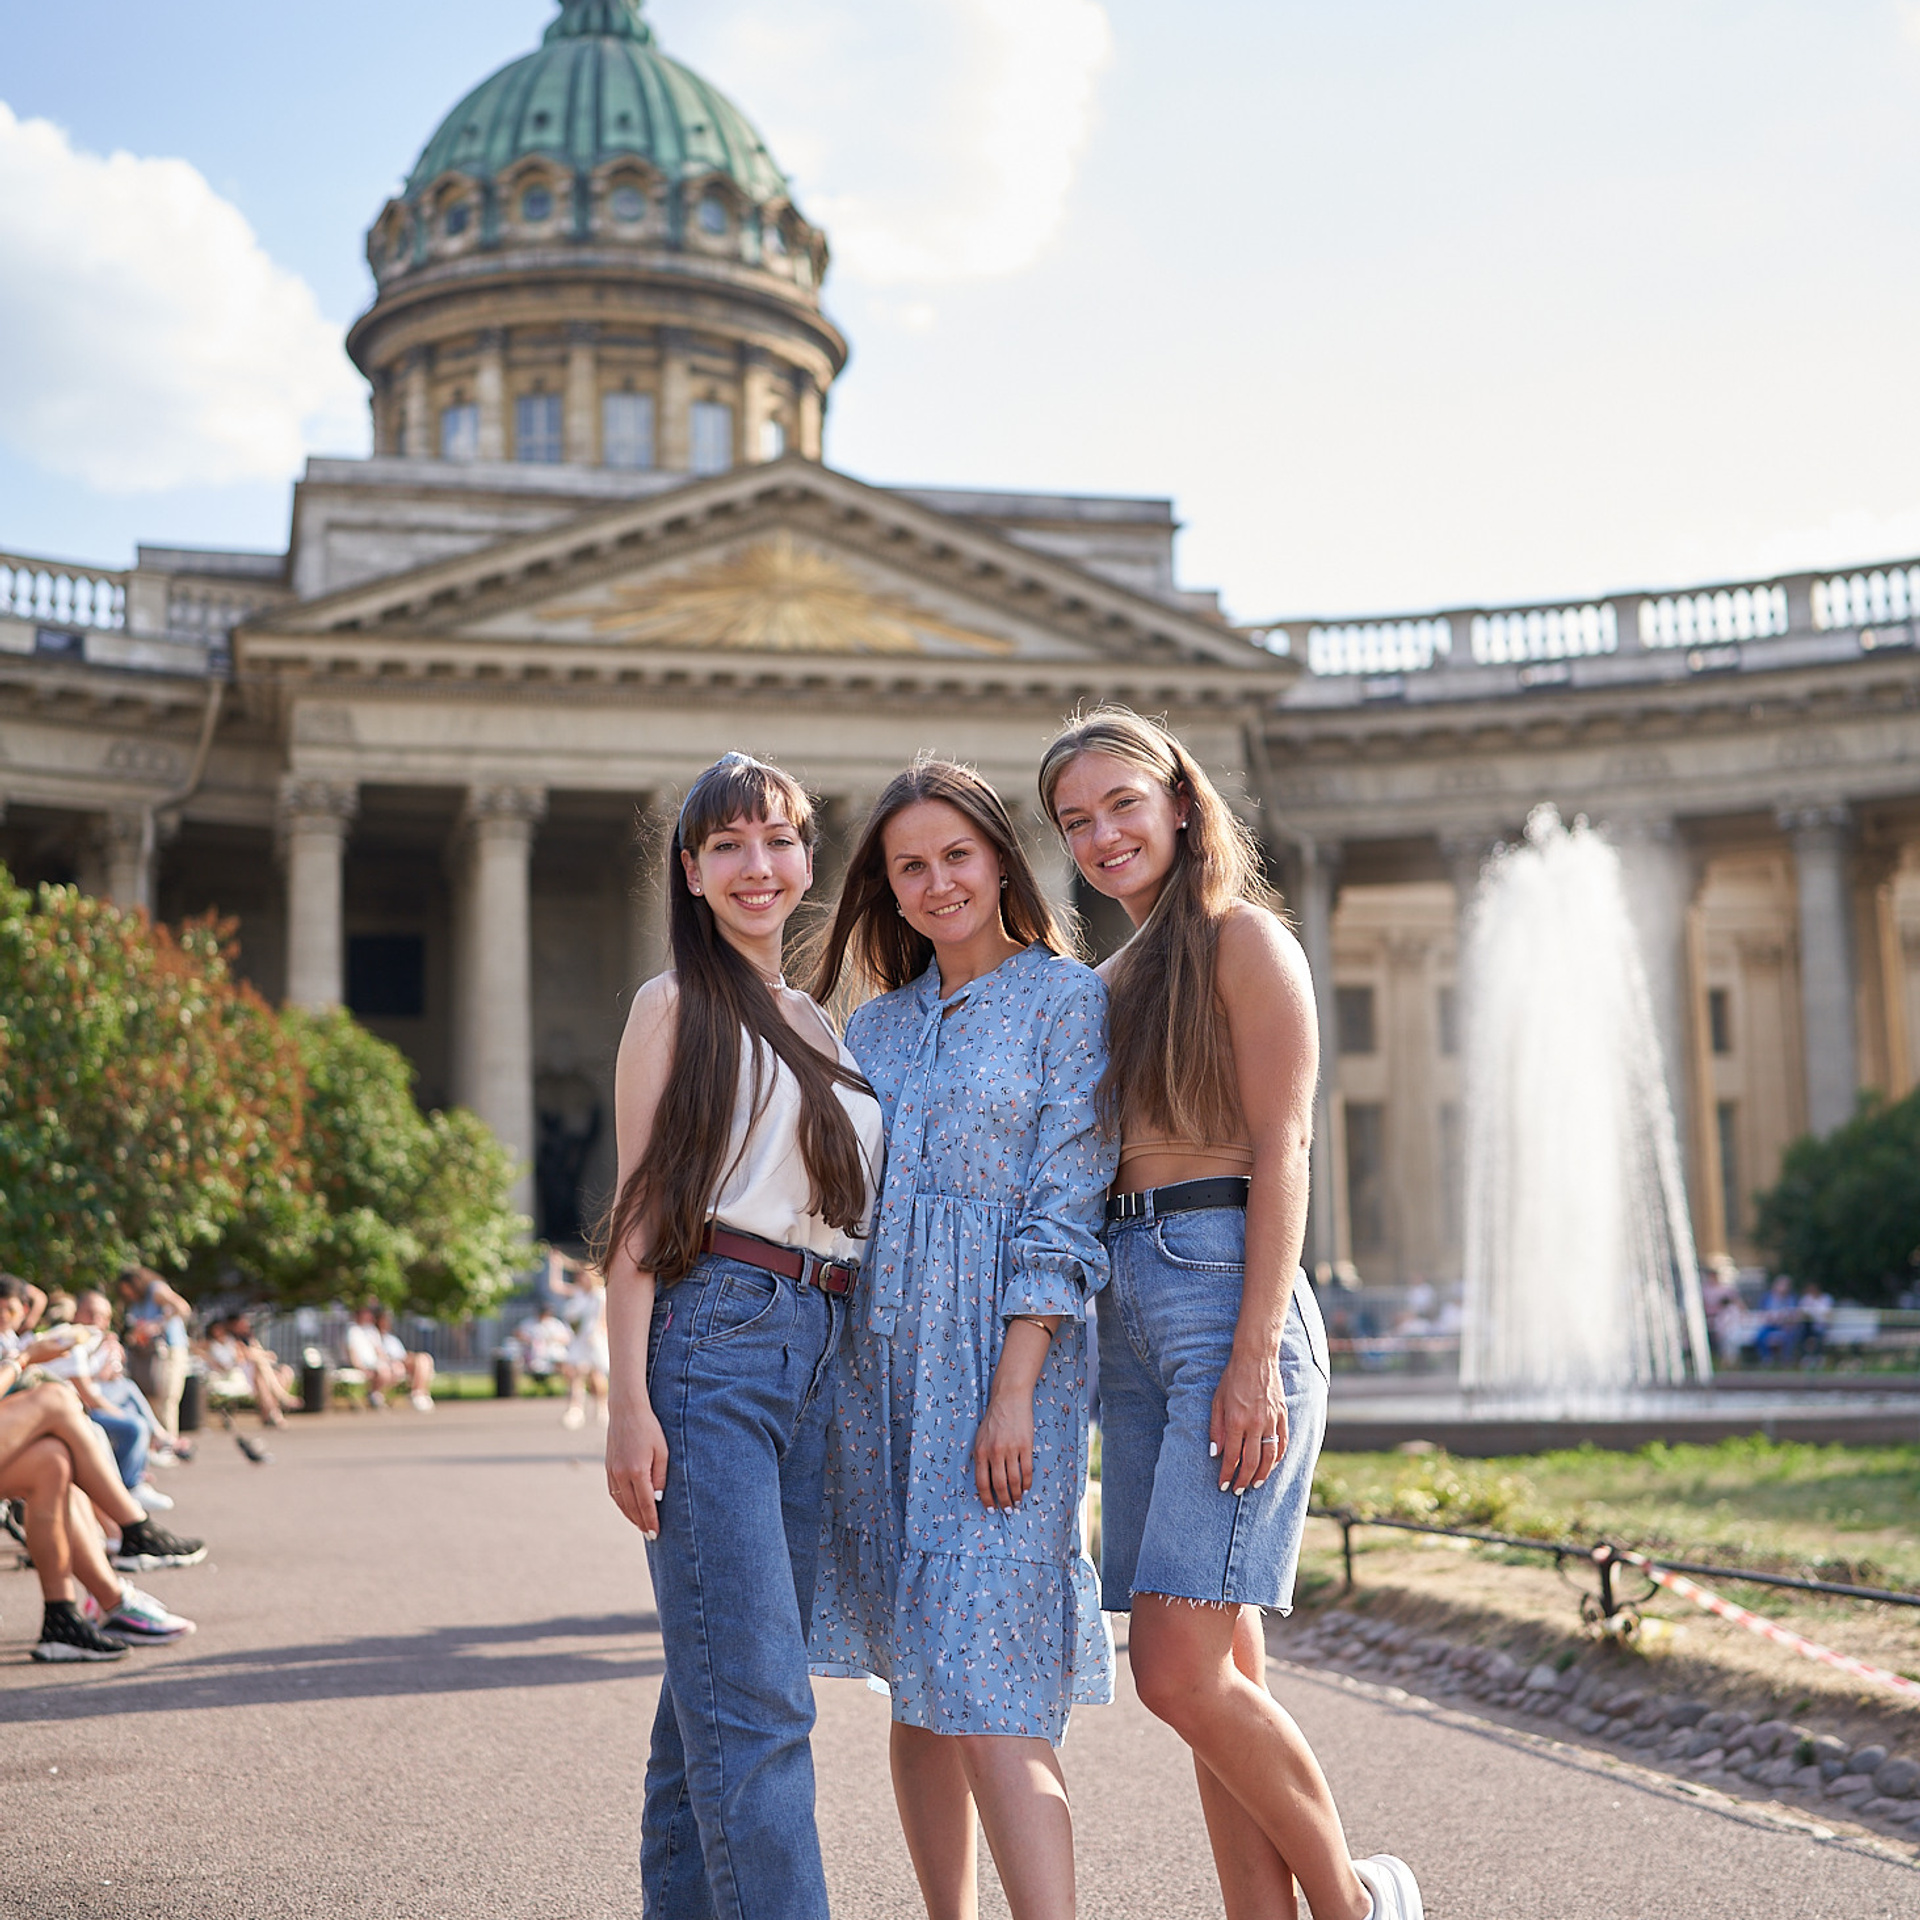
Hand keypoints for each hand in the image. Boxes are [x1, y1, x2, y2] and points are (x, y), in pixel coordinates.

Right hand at [605, 1401, 669, 1539]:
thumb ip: (661, 1476)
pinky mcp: (608, 1468)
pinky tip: (629, 1509)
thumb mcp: (663, 1451)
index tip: (656, 1533)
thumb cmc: (650, 1429)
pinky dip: (622, 1504)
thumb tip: (658, 1498)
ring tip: (641, 1525)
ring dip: (630, 1516)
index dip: (651, 1520)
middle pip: (632, 1507)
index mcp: (637, 1471)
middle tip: (650, 1535)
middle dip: (641, 1522)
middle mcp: (622, 1474)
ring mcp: (612, 1472)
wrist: (626, 1411)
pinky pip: (613, 1493)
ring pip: (620, 1502)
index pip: (645, 1504)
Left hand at [973, 1388, 1034, 1509]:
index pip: (982, 1482)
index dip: (987, 1498)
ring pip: (1013, 1480)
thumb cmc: (994, 1419)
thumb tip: (985, 1480)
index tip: (991, 1508)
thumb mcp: (980, 1437)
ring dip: (1016, 1495)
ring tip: (1017, 1502)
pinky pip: (1026, 1470)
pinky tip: (1026, 1488)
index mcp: (980, 1451)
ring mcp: (1010, 1449)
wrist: (1009, 1398)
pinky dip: (1027, 1483)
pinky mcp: (1025, 1446)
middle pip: (998, 1485)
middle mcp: (994, 1452)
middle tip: (1007, 1510)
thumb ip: (981, 1457)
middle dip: (1003, 1501)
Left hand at [1210, 1347, 1285, 1493]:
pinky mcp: (1282, 1416)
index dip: (1227, 1473)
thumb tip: (1215, 1453)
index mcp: (1236, 1420)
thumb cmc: (1232, 1378)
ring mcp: (1271, 1420)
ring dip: (1263, 1474)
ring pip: (1270, 1457)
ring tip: (1255, 1484)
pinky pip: (1283, 1443)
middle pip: (1251, 1461)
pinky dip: (1278, 1458)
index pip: (1231, 1456)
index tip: (1223, 1485)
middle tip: (1237, 1490)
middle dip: (1243, 1479)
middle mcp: (1255, 1423)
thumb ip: (1216, 1428)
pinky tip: (1272, 1465)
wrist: (1256, 1358)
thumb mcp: (1216, 1401)